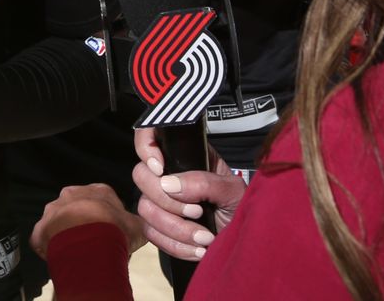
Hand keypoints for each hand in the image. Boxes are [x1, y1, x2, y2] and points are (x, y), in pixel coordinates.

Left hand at [29, 183, 146, 258]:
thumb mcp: (138, 226)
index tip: (111, 231)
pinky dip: (51, 248)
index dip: (108, 217)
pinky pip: (44, 239)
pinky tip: (62, 257)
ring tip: (78, 251)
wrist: (89, 243)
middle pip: (78, 209)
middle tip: (94, 241)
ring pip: (59, 222)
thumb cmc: (115, 231)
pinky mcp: (40, 229)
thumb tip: (139, 226)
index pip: (103, 200)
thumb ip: (137, 223)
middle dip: (84, 223)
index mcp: (97, 191)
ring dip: (66, 233)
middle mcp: (72, 195)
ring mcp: (53, 211)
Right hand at [131, 126, 246, 260]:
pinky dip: (176, 245)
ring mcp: (160, 201)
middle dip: (167, 200)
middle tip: (197, 212)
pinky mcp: (157, 226)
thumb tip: (169, 184)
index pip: (151, 134)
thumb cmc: (240, 210)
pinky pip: (151, 234)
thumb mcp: (232, 191)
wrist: (242, 243)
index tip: (159, 168)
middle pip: (141, 175)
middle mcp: (168, 174)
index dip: (146, 146)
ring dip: (176, 228)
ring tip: (204, 237)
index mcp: (186, 156)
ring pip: (145, 208)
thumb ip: (205, 182)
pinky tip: (197, 249)